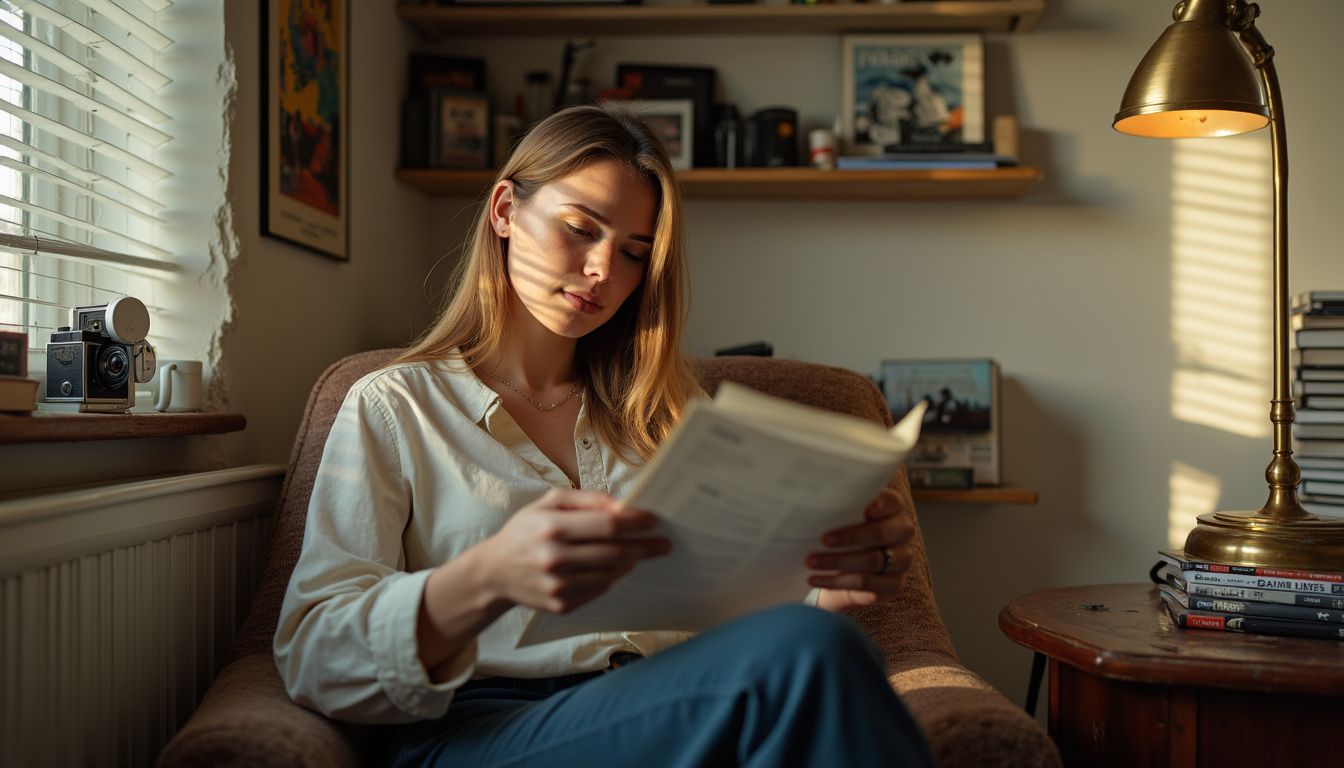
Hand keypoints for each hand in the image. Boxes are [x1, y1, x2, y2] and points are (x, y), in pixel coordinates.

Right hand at [475, 488, 670, 614]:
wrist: (495, 571)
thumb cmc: (526, 530)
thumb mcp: (548, 503)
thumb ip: (586, 499)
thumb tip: (621, 504)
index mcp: (552, 527)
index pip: (607, 525)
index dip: (636, 523)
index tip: (655, 520)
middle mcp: (555, 558)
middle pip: (615, 553)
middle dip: (645, 547)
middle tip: (663, 543)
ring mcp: (558, 586)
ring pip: (611, 574)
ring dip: (629, 563)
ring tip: (637, 553)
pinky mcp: (561, 605)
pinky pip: (599, 590)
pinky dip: (610, 578)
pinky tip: (612, 568)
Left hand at [805, 487, 913, 612]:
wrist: (846, 567)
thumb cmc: (842, 529)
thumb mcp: (842, 515)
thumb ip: (838, 506)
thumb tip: (813, 500)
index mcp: (892, 509)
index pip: (893, 502)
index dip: (882, 504)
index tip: (866, 509)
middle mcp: (902, 533)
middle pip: (880, 533)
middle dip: (850, 537)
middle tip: (823, 539)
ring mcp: (901, 561)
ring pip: (872, 561)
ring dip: (838, 561)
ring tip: (811, 561)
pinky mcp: (893, 585)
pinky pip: (865, 585)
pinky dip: (836, 583)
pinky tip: (815, 579)